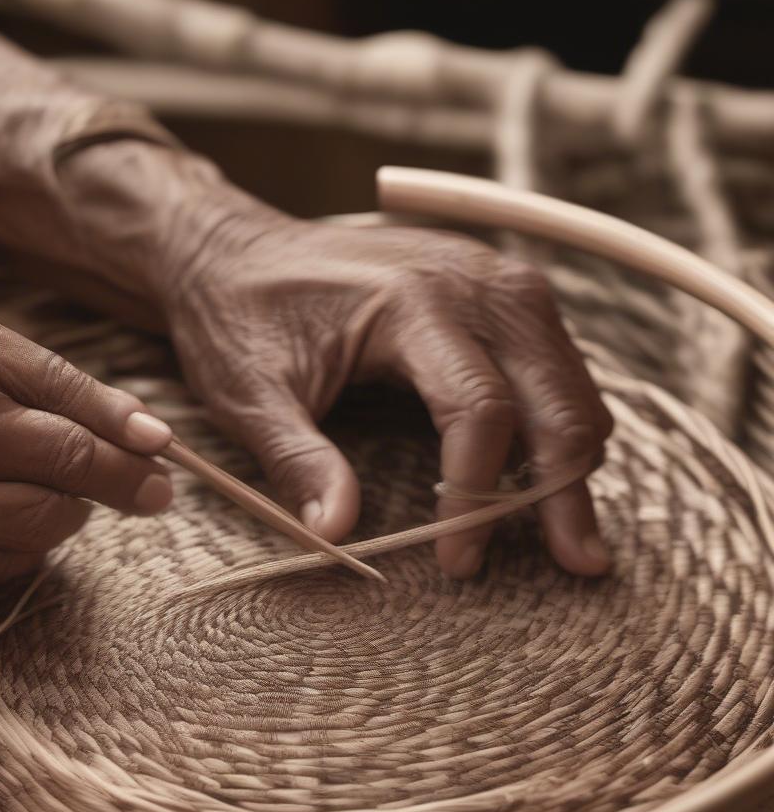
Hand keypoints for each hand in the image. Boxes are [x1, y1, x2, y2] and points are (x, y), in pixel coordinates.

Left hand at [162, 210, 612, 578]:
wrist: (233, 249)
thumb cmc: (237, 316)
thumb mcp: (251, 393)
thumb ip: (298, 462)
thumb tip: (338, 535)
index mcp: (412, 302)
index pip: (480, 410)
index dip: (478, 495)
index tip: (459, 560)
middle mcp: (472, 281)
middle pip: (555, 397)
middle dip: (565, 489)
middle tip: (577, 562)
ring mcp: (493, 278)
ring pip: (571, 381)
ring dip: (571, 457)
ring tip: (560, 531)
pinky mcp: (495, 288)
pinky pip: (555, 361)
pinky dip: (557, 418)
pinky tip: (536, 470)